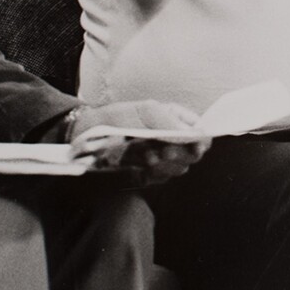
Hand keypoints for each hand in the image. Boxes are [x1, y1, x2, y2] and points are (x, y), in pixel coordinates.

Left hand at [69, 99, 210, 183]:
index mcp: (176, 120)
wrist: (88, 137)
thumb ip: (167, 120)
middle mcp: (173, 140)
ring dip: (164, 165)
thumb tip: (191, 133)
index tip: (191, 146)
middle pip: (193, 154)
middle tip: (160, 151)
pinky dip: (154, 174)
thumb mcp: (143, 110)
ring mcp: (162, 158)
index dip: (200, 141)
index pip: (201, 134)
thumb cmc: (116, 118)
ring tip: (145, 157)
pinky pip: (161, 179)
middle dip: (178, 154)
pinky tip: (141, 167)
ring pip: (179, 168)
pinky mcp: (150, 175)